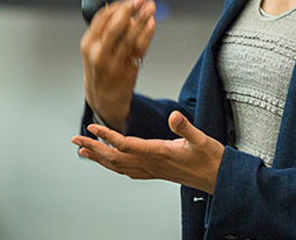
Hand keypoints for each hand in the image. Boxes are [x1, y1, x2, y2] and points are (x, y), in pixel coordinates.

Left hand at [71, 111, 224, 194]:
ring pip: (119, 166)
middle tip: (76, 140)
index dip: (107, 136)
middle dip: (94, 148)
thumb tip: (173, 116)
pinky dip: (115, 167)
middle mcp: (152, 164)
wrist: (219, 178)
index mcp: (159, 153)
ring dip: (100, 159)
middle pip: (115, 157)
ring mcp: (153, 170)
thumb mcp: (201, 139)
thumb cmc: (211, 159)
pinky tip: (112, 164)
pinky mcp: (157, 173)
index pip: (125, 145)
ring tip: (85, 152)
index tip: (92, 128)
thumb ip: (186, 128)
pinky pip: (129, 172)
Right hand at [80, 0, 155, 130]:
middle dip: (129, 9)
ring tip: (151, 7)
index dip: (118, 5)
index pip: (102, 18)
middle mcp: (99, 53)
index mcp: (88, 44)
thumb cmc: (101, 68)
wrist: (103, 100)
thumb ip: (110, 30)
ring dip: (142, 20)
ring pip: (130, 37)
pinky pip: (140, 49)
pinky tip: (152, 23)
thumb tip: (129, 11)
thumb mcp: (96, 49)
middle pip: (115, 26)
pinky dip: (147, 34)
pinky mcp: (128, 71)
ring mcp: (114, 63)